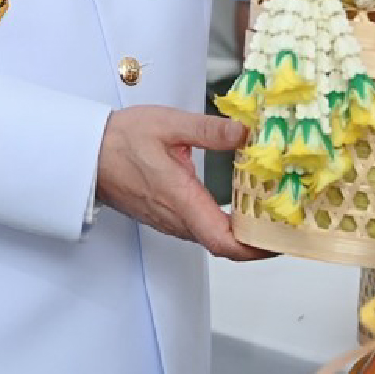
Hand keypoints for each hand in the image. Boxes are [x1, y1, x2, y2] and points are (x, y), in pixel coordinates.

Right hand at [95, 106, 265, 260]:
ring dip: (242, 234)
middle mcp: (176, 218)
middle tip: (288, 226)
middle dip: (258, 241)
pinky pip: (200, 229)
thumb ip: (209, 130)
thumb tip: (244, 133)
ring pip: (212, 238)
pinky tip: (240, 207)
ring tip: (272, 215)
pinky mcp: (165, 217)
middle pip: (223, 244)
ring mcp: (169, 221)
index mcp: (180, 199)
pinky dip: (225, 226)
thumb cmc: (121, 140)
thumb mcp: (169, 124)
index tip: (280, 240)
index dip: (255, 248)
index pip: (222, 240)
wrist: (86, 154)